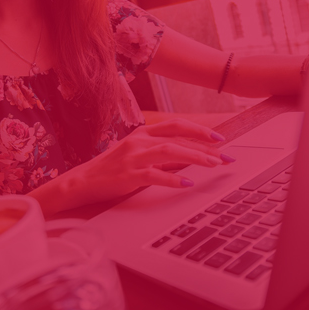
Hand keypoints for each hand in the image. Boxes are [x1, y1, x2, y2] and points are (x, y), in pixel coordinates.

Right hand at [65, 119, 234, 207]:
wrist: (82, 181)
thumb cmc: (112, 169)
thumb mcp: (136, 155)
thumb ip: (159, 153)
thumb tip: (189, 157)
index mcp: (142, 133)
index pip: (176, 126)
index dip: (199, 130)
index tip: (220, 139)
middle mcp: (139, 141)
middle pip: (177, 137)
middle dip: (205, 146)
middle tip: (226, 156)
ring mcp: (133, 157)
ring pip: (170, 151)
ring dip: (195, 157)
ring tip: (213, 165)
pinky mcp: (128, 175)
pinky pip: (155, 175)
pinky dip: (173, 178)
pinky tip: (187, 183)